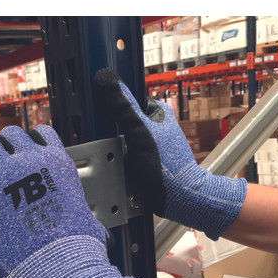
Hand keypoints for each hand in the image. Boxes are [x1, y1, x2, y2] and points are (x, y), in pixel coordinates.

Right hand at [93, 68, 246, 239]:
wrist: (180, 199)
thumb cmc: (166, 166)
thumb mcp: (139, 131)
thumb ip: (122, 107)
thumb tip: (104, 78)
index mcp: (157, 112)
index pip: (127, 98)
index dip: (111, 103)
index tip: (98, 109)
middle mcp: (154, 126)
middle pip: (121, 119)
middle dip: (110, 128)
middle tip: (104, 137)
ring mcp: (149, 144)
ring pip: (121, 139)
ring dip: (113, 146)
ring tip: (111, 154)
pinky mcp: (144, 161)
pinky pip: (124, 155)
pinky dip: (118, 160)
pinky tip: (115, 165)